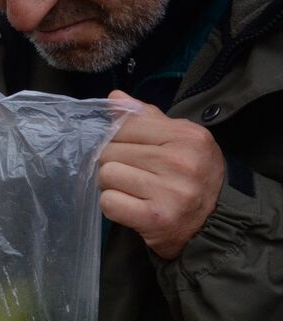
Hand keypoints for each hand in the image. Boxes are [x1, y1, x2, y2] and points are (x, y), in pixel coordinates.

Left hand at [97, 91, 224, 259]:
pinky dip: (113, 206)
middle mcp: (181, 162)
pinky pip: (109, 202)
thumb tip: (114, 98)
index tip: (128, 150)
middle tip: (132, 175)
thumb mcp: (179, 140)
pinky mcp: (155, 218)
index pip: (125, 126)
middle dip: (114, 163)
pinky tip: (131, 207)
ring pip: (107, 175)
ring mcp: (170, 192)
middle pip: (110, 151)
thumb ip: (145, 118)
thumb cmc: (190, 176)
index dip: (117, 138)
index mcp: (187, 136)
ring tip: (132, 190)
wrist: (213, 223)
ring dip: (111, 185)